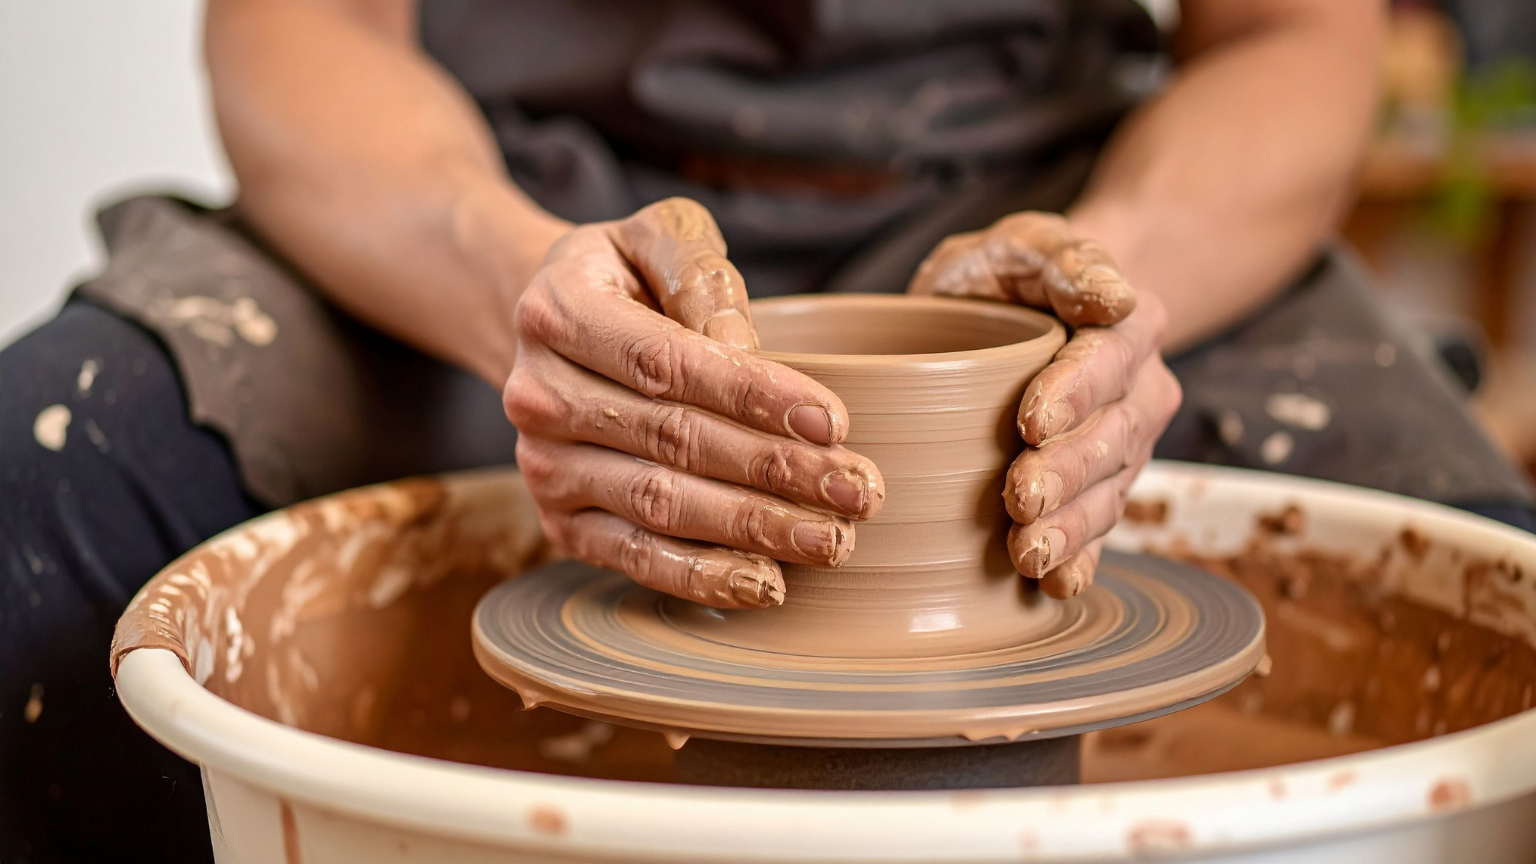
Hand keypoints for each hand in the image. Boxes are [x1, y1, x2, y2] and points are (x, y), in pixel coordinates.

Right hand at [504, 198, 884, 608]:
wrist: (551, 323)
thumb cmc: (626, 275)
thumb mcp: (659, 236)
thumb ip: (702, 277)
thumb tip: (744, 348)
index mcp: (559, 311)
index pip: (667, 363)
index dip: (753, 396)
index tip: (835, 422)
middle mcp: (538, 394)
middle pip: (672, 441)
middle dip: (775, 471)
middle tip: (858, 490)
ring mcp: (543, 465)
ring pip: (659, 506)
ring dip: (753, 530)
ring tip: (832, 540)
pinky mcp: (559, 521)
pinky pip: (632, 558)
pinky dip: (701, 577)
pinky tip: (766, 584)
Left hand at [909, 212, 1179, 598]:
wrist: (1026, 312)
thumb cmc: (1018, 274)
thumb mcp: (1030, 243)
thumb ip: (1066, 259)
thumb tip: (1114, 297)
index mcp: (1131, 325)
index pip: (1108, 360)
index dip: (1073, 391)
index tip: (1031, 420)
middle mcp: (1141, 390)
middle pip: (1112, 437)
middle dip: (1068, 472)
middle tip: (1021, 498)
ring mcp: (1127, 447)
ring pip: (1110, 492)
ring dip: (1072, 528)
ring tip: (1029, 554)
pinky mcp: (1103, 489)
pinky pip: (1101, 532)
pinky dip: (1081, 562)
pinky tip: (1056, 586)